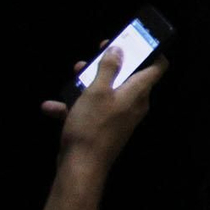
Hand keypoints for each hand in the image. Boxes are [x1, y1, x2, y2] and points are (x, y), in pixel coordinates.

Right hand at [44, 43, 163, 169]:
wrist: (81, 168)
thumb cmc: (92, 125)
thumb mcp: (97, 91)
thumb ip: (109, 68)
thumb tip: (120, 50)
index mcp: (138, 92)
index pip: (157, 67)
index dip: (151, 51)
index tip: (137, 41)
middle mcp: (133, 104)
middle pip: (129, 77)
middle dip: (112, 63)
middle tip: (96, 53)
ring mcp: (119, 117)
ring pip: (107, 92)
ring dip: (90, 83)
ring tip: (74, 73)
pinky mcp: (104, 129)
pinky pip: (93, 111)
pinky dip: (75, 106)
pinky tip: (52, 106)